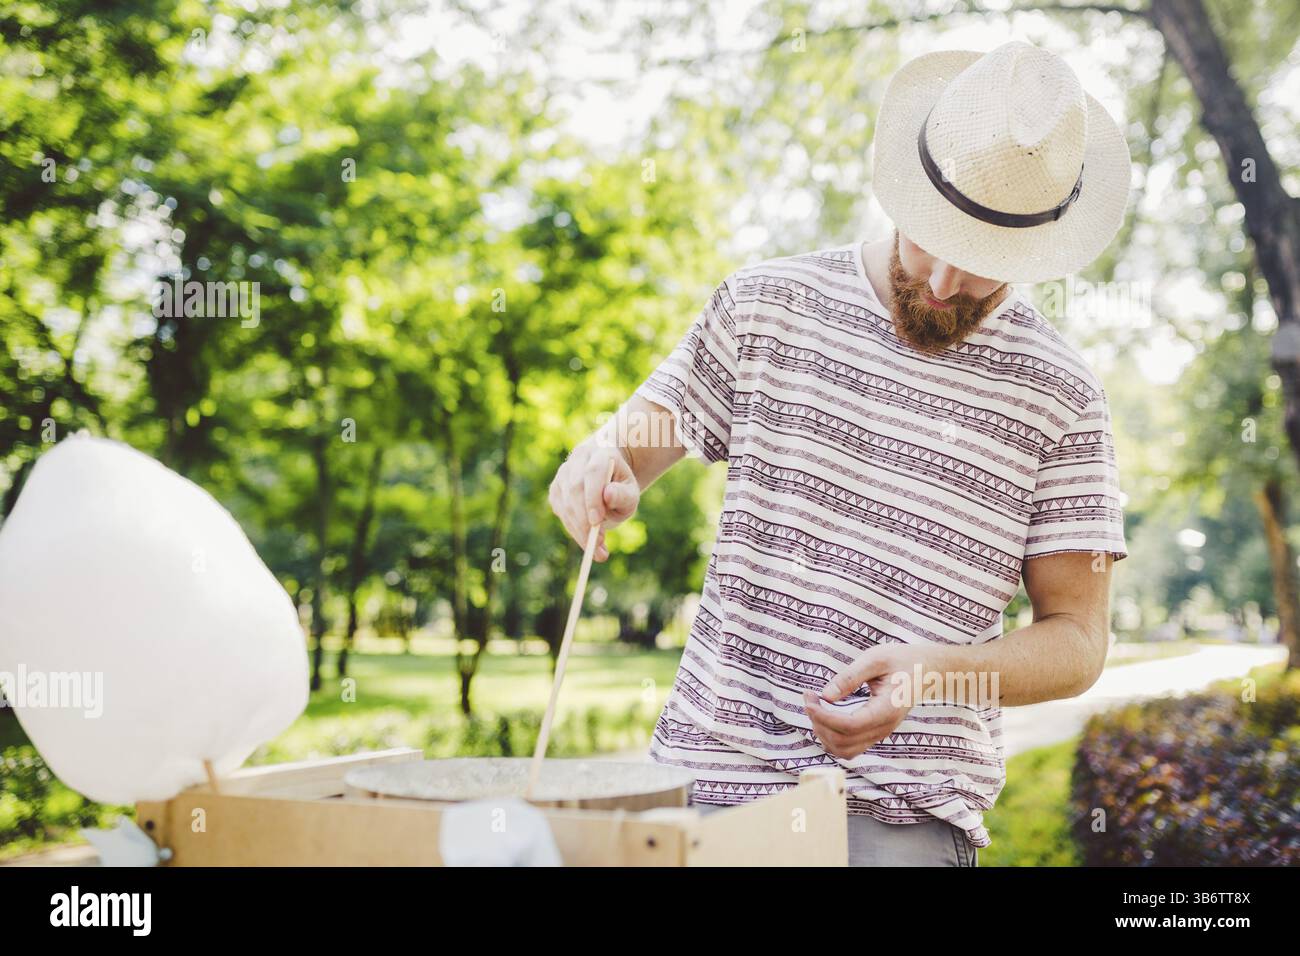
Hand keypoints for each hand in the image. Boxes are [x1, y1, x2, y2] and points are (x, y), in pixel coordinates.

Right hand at [547, 442, 639, 560]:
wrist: (608, 475)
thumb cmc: (621, 485)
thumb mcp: (631, 491)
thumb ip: (623, 494)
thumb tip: (609, 496)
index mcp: (600, 453)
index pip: (592, 473)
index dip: (592, 497)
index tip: (597, 522)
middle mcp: (578, 460)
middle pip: (574, 488)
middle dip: (584, 519)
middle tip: (598, 545)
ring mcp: (563, 473)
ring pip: (564, 502)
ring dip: (579, 529)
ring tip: (598, 549)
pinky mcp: (555, 489)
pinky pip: (560, 511)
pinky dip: (573, 529)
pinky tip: (587, 538)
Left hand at [803, 644, 929, 759]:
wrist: (927, 670)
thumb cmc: (902, 660)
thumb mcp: (876, 659)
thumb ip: (850, 677)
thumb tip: (826, 695)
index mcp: (886, 710)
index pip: (848, 726)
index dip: (823, 716)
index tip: (810, 699)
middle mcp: (884, 727)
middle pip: (843, 743)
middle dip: (820, 723)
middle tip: (810, 698)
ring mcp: (881, 733)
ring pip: (845, 750)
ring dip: (824, 734)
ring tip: (816, 708)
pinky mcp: (876, 732)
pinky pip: (850, 746)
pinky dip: (833, 736)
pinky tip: (826, 715)